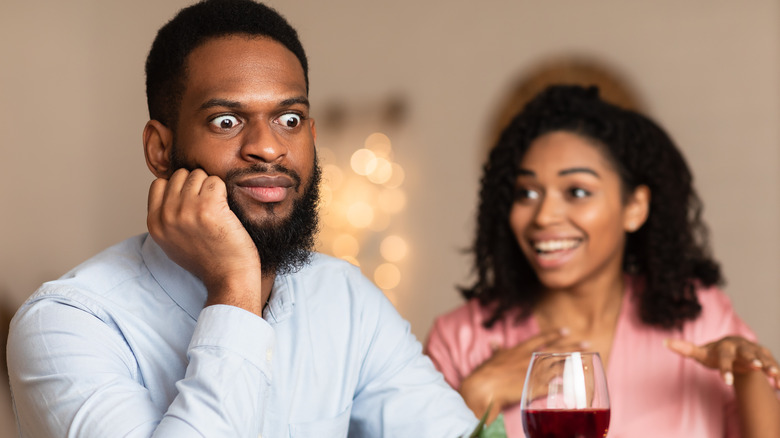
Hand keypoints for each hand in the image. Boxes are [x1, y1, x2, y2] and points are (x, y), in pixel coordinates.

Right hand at [147, 168, 263, 313]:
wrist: (229, 277)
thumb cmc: (207, 260)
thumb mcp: (172, 241)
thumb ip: (166, 216)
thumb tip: (169, 187)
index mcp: (154, 223)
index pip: (159, 183)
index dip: (178, 187)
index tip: (193, 201)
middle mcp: (166, 215)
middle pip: (180, 175)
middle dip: (196, 184)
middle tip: (209, 205)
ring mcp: (186, 210)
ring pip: (198, 175)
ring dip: (211, 187)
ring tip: (218, 209)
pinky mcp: (209, 207)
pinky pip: (216, 181)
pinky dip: (224, 191)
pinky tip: (226, 210)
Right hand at [459, 328, 580, 422]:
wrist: (485, 385)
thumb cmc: (487, 372)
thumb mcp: (492, 357)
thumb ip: (497, 350)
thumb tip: (493, 341)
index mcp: (520, 351)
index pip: (541, 339)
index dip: (554, 335)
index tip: (567, 331)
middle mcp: (530, 359)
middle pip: (555, 351)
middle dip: (572, 347)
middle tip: (587, 343)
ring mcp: (534, 373)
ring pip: (558, 366)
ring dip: (573, 365)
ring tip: (586, 363)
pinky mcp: (534, 387)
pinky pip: (553, 387)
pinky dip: (564, 386)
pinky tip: (575, 386)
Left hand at [665, 336, 779, 389]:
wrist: (734, 347)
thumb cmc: (715, 353)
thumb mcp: (701, 352)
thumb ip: (685, 348)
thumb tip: (665, 342)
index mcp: (725, 346)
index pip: (724, 357)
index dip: (725, 368)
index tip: (725, 381)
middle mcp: (742, 347)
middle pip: (747, 352)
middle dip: (751, 359)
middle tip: (757, 367)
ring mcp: (756, 351)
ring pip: (764, 357)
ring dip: (769, 365)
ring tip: (772, 376)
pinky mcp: (766, 357)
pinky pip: (775, 365)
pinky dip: (778, 374)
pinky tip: (779, 386)